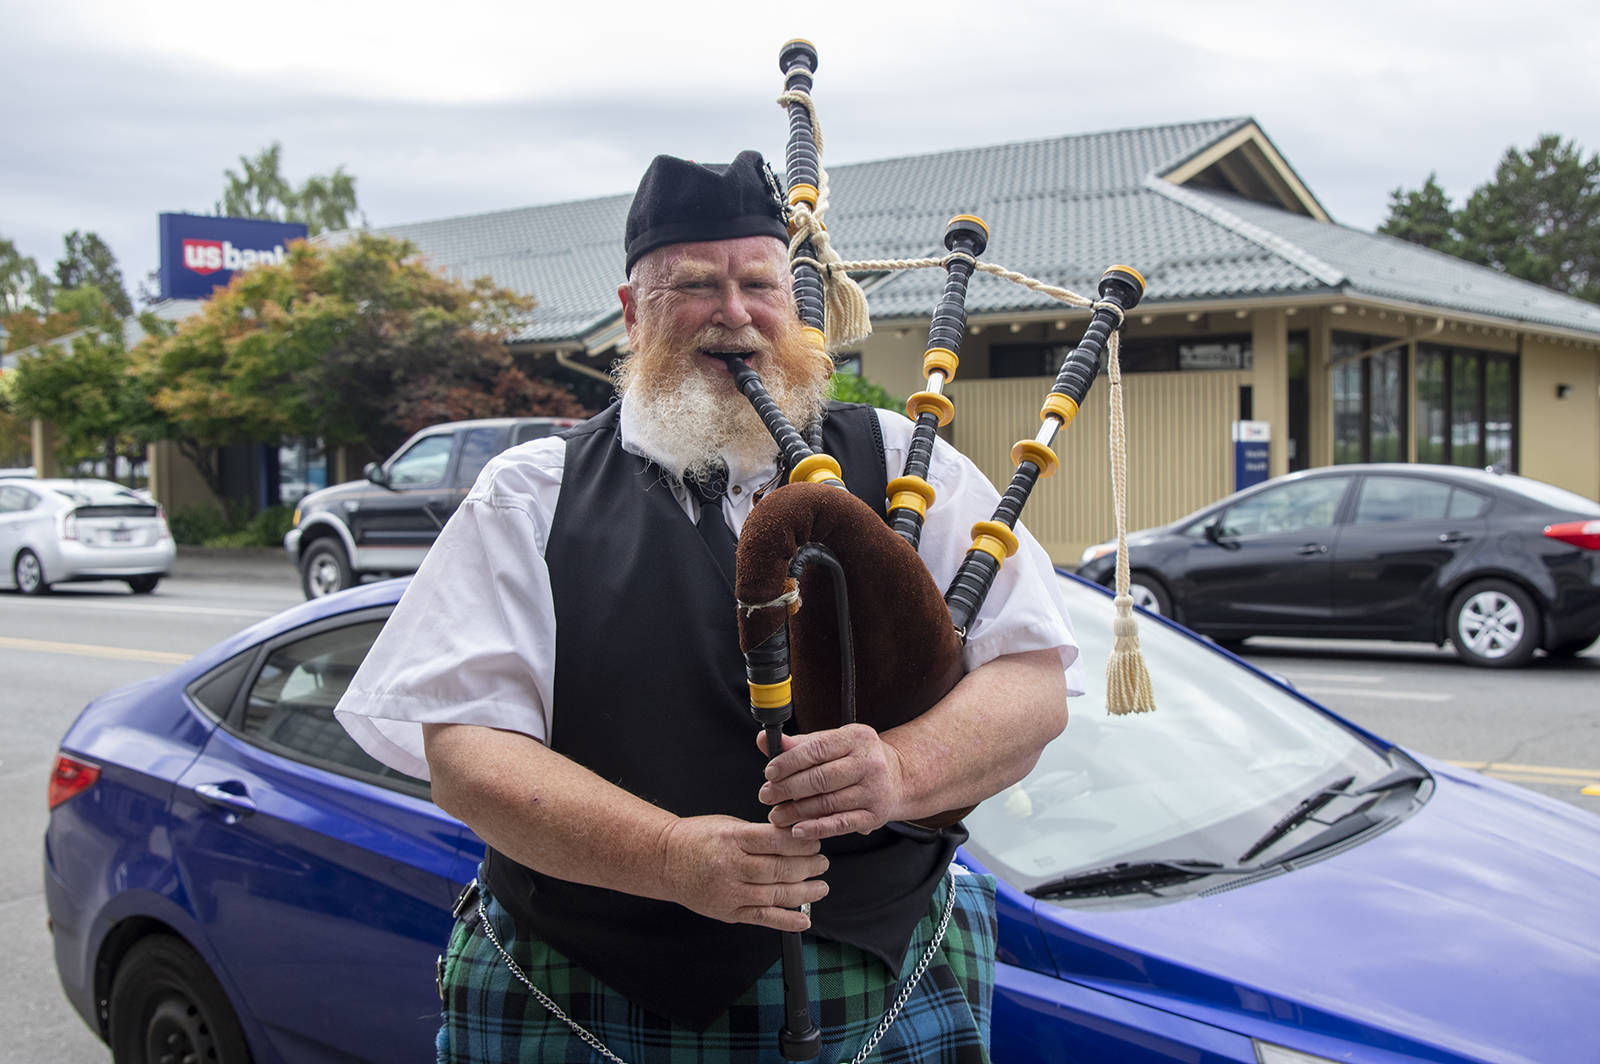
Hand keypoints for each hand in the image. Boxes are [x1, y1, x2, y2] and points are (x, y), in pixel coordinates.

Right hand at [658, 814, 828, 931]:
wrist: (667, 860)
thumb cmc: (699, 838)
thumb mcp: (728, 825)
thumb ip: (759, 834)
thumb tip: (796, 840)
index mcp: (731, 838)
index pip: (775, 841)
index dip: (801, 843)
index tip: (815, 842)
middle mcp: (730, 866)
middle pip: (779, 869)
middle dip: (808, 867)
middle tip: (823, 863)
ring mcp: (729, 892)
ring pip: (775, 895)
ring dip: (804, 893)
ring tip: (821, 887)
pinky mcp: (728, 912)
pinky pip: (762, 918)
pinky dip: (786, 921)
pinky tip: (804, 919)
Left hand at [756, 723, 905, 839]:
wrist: (897, 777)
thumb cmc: (856, 758)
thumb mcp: (832, 743)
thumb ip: (798, 744)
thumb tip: (763, 740)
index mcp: (856, 737)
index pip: (816, 749)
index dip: (789, 763)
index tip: (769, 773)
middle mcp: (869, 763)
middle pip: (820, 779)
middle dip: (788, 789)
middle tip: (767, 796)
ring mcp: (874, 790)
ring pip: (827, 803)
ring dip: (797, 812)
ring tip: (777, 815)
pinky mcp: (875, 815)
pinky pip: (841, 824)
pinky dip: (817, 829)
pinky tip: (798, 831)